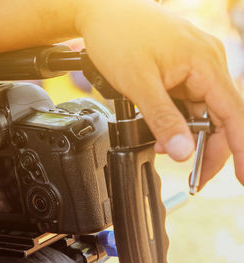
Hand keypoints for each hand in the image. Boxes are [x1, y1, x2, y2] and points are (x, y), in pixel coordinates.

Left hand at [77, 0, 243, 188]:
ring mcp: (193, 64)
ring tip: (165, 147)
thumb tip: (184, 152)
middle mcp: (207, 62)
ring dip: (187, 133)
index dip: (240, 149)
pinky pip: (187, 99)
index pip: (233, 115)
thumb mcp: (140, 84)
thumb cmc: (119, 35)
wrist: (101, 12)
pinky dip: (177, 118)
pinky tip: (162, 128)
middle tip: (194, 174)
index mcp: (206, 63)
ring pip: (201, 110)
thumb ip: (163, 119)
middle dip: (206, 147)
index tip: (243, 177)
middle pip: (219, 116)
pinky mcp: (179, 67)